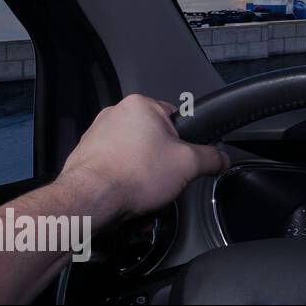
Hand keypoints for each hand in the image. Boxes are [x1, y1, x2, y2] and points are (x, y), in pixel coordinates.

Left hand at [58, 94, 228, 221]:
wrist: (90, 200)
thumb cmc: (134, 174)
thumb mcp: (189, 165)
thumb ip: (211, 158)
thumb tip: (222, 159)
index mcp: (140, 105)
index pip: (175, 118)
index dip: (184, 142)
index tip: (182, 159)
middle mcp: (114, 113)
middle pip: (154, 137)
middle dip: (161, 158)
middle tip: (165, 177)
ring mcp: (95, 134)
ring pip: (133, 152)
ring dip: (141, 169)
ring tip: (143, 188)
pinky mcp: (84, 155)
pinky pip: (113, 164)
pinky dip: (122, 177)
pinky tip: (125, 191)